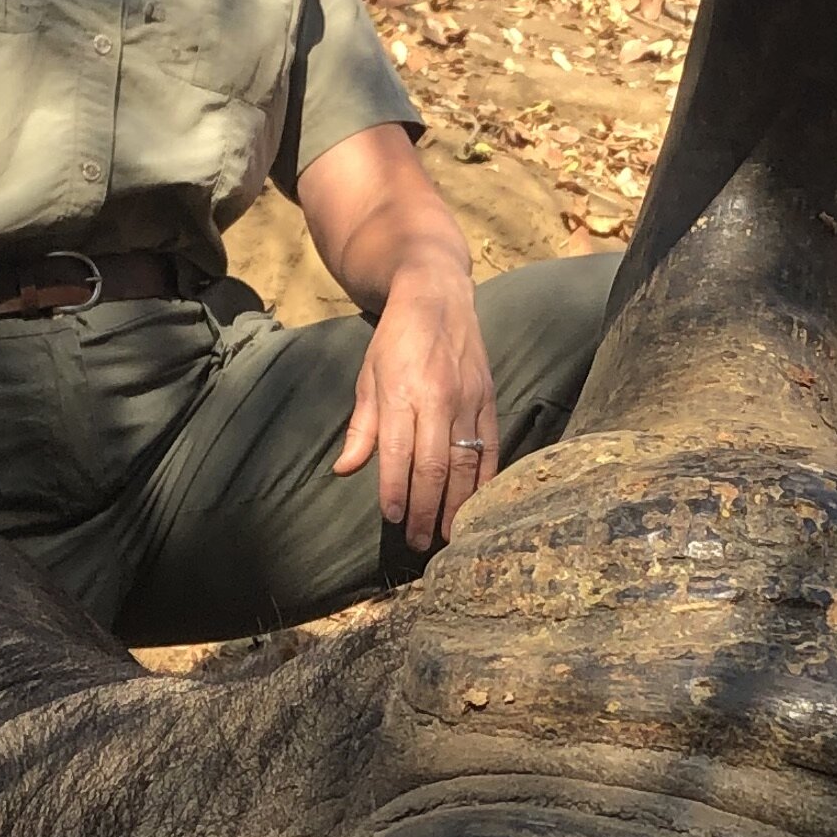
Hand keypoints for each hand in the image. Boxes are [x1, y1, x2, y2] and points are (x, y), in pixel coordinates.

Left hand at [296, 122, 496, 551]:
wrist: (437, 294)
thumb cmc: (395, 340)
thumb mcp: (368, 377)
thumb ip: (361, 427)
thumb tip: (345, 470)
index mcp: (402, 392)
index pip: (398, 453)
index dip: (396, 490)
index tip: (394, 519)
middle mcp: (437, 398)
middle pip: (434, 466)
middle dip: (427, 508)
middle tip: (420, 542)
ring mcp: (468, 399)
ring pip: (465, 462)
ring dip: (458, 503)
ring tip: (449, 535)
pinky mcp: (489, 398)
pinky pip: (491, 447)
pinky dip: (485, 479)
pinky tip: (480, 505)